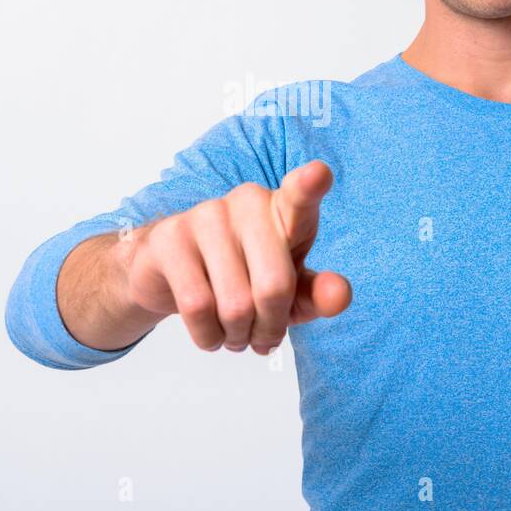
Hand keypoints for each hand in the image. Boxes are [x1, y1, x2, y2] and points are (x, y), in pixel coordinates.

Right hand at [124, 160, 351, 353]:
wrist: (173, 274)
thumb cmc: (244, 277)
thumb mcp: (290, 291)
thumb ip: (318, 294)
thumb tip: (340, 295)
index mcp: (284, 209)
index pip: (300, 195)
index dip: (310, 185)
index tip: (319, 174)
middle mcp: (247, 202)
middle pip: (273, 287)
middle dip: (269, 327)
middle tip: (262, 336)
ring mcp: (205, 215)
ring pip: (235, 304)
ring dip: (237, 336)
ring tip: (235, 333)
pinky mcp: (170, 239)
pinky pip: (197, 307)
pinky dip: (208, 336)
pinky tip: (211, 332)